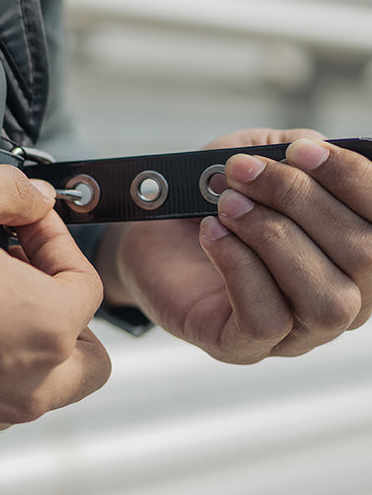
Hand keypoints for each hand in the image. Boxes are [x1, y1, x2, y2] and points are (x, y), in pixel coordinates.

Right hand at [0, 151, 109, 448]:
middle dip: (57, 306)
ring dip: (14, 341)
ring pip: (29, 388)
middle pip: (81, 358)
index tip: (20, 220)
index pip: (83, 282)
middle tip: (17, 268)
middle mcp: (16, 388)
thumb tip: (27, 197)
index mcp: (40, 329)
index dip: (53, 237)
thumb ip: (9, 187)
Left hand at [99, 128, 371, 362]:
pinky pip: (266, 319)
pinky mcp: (242, 346)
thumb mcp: (248, 158)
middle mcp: (342, 298)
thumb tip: (317, 148)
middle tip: (243, 173)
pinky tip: (211, 234)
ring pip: (327, 300)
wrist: (144, 235)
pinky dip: (239, 267)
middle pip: (363, 257)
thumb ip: (289, 150)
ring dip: (274, 238)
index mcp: (353, 251)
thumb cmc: (203, 199)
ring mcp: (296, 332)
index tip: (302, 151)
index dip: (355, 182)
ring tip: (226, 205)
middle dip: (300, 201)